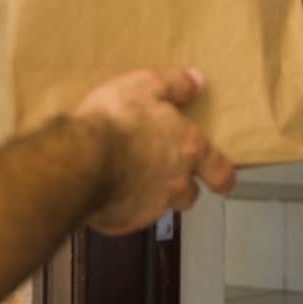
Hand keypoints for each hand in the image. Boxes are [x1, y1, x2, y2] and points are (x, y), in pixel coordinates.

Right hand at [73, 67, 236, 234]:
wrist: (81, 160)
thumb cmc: (117, 119)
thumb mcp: (146, 85)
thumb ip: (175, 84)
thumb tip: (198, 81)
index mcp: (188, 149)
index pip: (220, 171)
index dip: (221, 176)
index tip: (221, 180)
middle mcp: (177, 182)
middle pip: (189, 194)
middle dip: (180, 187)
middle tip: (161, 172)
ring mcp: (151, 207)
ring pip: (159, 207)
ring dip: (149, 196)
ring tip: (126, 179)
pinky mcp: (123, 222)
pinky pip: (127, 217)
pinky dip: (120, 207)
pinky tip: (104, 192)